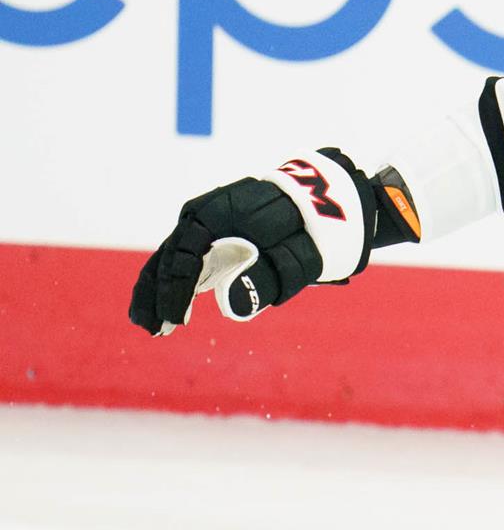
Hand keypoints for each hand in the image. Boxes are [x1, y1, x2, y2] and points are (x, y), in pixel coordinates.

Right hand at [129, 150, 375, 335]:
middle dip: (156, 295)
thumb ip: (269, 276)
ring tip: (150, 325)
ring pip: (169, 257)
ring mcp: (204, 221)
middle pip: (168, 257)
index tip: (175, 322)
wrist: (326, 199)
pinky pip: (182, 257)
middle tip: (153, 330)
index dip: (175, 292)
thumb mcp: (300, 256)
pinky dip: (173, 282)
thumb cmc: (313, 229)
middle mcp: (203, 213)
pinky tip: (165, 309)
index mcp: (220, 213)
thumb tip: (232, 305)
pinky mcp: (210, 232)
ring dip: (157, 291)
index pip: (184, 256)